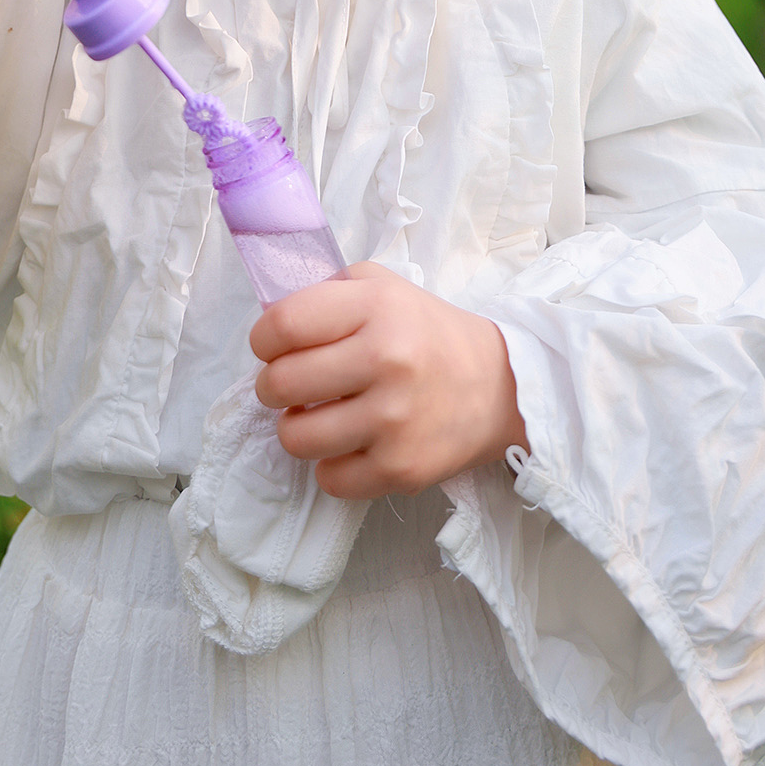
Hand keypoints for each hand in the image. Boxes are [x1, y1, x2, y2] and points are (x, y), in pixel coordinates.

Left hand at [250, 261, 527, 500]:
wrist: (500, 385)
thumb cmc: (427, 332)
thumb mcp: (382, 287)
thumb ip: (326, 293)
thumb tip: (271, 324)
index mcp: (377, 308)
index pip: (284, 325)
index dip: (264, 339)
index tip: (273, 347)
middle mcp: (386, 360)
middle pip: (280, 384)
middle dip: (274, 385)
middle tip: (293, 384)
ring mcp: (394, 420)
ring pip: (295, 437)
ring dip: (298, 427)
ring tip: (319, 415)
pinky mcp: (402, 468)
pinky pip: (329, 479)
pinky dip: (331, 465)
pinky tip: (350, 443)